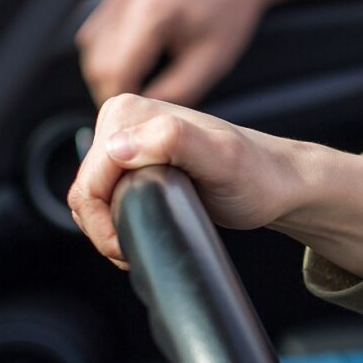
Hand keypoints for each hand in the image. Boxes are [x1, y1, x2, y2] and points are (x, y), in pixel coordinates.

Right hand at [67, 95, 315, 267]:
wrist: (277, 182)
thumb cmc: (257, 174)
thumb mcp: (222, 158)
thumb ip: (174, 141)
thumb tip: (118, 146)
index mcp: (130, 112)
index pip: (88, 180)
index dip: (102, 223)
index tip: (129, 247)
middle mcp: (123, 118)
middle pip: (85, 189)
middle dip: (103, 228)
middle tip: (134, 250)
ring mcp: (127, 138)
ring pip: (90, 196)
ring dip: (107, 228)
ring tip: (140, 242)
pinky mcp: (133, 158)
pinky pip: (103, 195)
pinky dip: (113, 220)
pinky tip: (139, 229)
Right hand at [77, 0, 362, 104]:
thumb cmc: (231, 14)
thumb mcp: (211, 62)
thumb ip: (176, 92)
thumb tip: (144, 118)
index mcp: (150, 14)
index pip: (115, 74)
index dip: (125, 103)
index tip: (142, 121)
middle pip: (96, 64)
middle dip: (113, 91)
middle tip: (142, 109)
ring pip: (89, 49)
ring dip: (108, 74)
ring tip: (142, 87)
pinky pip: (95, 33)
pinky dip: (108, 54)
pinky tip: (138, 64)